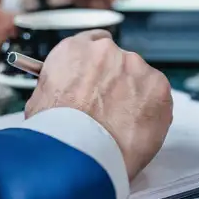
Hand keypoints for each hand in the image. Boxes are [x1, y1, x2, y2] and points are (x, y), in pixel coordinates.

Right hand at [25, 30, 172, 179]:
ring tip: (121, 126)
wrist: (78, 156)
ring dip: (134, 97)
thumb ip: (60, 86)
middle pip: (118, 62)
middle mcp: (106, 52)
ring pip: (140, 79)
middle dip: (116, 84)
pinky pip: (159, 96)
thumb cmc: (57, 135)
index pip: (93, 42)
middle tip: (109, 110)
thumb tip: (65, 94)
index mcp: (73, 51)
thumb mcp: (40, 101)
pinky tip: (136, 130)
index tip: (100, 77)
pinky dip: (152, 112)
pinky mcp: (158, 86)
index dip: (98, 65)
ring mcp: (134, 67)